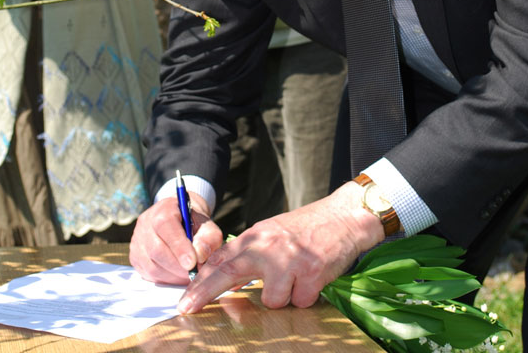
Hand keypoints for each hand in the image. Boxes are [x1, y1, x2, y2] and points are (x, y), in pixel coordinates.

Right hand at [129, 193, 222, 283]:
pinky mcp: (135, 257)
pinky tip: (177, 276)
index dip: (179, 246)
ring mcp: (137, 240)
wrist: (180, 221)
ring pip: (151, 265)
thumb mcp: (207, 226)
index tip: (192, 263)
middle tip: (194, 274)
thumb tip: (200, 257)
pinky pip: (147, 274)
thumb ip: (208, 239)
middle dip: (178, 267)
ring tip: (188, 276)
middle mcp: (146, 223)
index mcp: (164, 209)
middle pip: (157, 250)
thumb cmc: (194, 224)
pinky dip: (164, 279)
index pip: (166, 226)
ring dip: (172, 276)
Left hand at [177, 181, 384, 313]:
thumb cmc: (305, 228)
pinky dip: (306, 295)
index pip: (221, 260)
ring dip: (285, 295)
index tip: (185, 298)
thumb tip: (229, 278)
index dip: (200, 281)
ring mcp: (289, 260)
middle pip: (229, 274)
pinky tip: (313, 277)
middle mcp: (268, 247)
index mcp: (256, 237)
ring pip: (272, 299)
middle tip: (186, 309)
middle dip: (205, 293)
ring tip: (298, 276)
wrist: (342, 217)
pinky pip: (300, 301)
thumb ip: (251, 253)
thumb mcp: (272, 233)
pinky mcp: (311, 274)